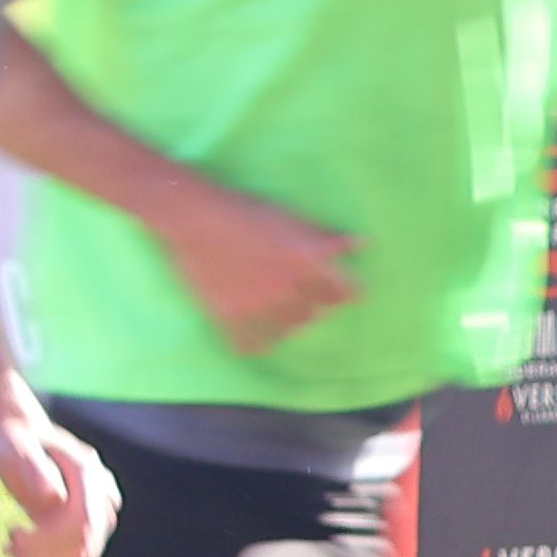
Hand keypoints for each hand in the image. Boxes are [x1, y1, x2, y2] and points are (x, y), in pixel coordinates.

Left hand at [0, 410, 115, 556]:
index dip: (51, 538)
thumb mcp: (17, 450)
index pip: (84, 521)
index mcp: (89, 475)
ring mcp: (97, 517)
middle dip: (44, 554)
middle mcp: (101, 498)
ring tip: (10, 549)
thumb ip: (34, 470)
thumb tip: (54, 498)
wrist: (21, 440)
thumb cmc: (15, 443)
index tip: (13, 535)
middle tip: (7, 547)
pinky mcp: (86, 531)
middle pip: (85, 544)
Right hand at [149, 181, 361, 352]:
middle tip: (307, 297)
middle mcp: (286, 288)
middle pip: (316, 312)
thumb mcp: (290, 219)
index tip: (345, 292)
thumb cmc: (244, 211)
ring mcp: (257, 304)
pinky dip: (258, 345)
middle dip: (316, 304)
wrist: (193, 217)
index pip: (343, 292)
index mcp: (305, 262)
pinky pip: (250, 344)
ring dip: (291, 323)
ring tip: (283, 314)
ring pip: (289, 329)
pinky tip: (258, 341)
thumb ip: (327, 237)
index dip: (346, 292)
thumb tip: (364, 243)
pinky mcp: (229, 314)